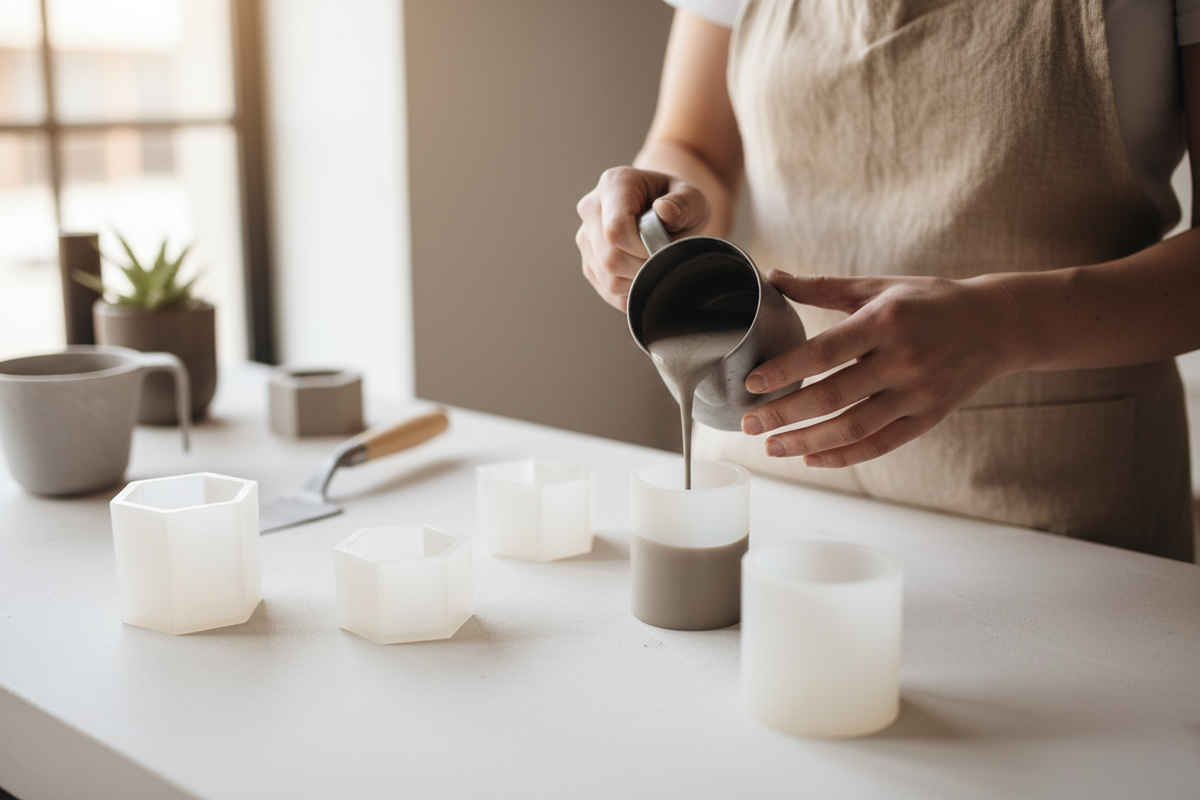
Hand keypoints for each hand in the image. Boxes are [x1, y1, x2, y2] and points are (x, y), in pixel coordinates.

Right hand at [575, 167, 709, 310]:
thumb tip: (664, 211)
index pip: (615, 229)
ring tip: (658, 263)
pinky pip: (608, 291)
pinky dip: (633, 291)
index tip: (664, 246)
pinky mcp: (589, 263)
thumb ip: (684, 203)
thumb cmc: (680, 204)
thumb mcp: (692, 198)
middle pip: (609, 258)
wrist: (666, 212)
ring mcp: (585, 238)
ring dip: (640, 281)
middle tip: (666, 258)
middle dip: (644, 267)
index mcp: (614, 184)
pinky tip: (647, 274)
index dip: (643, 248)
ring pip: (608, 279)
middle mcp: (591, 208)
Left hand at [741, 270, 1019, 466]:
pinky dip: (844, 456)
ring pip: (853, 427)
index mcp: (885, 322)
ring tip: (773, 447)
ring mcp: (917, 394)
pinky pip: (880, 444)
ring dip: (807, 441)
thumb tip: (772, 275)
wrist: (996, 324)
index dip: (786, 369)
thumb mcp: (878, 286)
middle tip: (749, 424)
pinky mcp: (928, 418)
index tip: (752, 382)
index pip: (826, 351)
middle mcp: (901, 360)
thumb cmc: (928, 302)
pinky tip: (812, 458)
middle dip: (785, 413)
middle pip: (833, 395)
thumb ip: (823, 287)